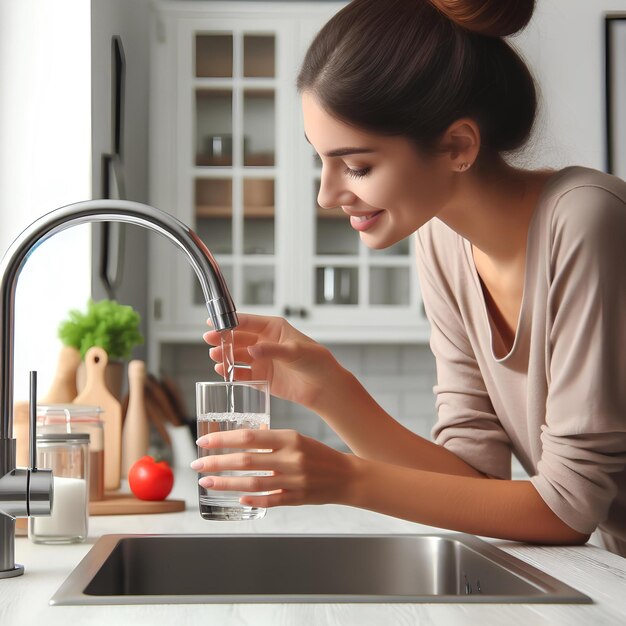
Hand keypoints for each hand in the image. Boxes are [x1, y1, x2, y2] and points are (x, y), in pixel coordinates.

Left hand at [191, 428, 359, 507]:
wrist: (346, 476)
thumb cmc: (318, 454)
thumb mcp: (297, 439)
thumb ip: (271, 441)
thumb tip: (239, 442)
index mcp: (290, 438)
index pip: (249, 436)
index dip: (223, 439)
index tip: (204, 441)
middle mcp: (291, 458)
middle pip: (246, 460)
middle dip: (216, 462)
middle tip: (197, 463)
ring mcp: (294, 480)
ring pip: (253, 484)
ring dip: (226, 483)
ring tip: (207, 482)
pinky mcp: (297, 498)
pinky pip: (270, 501)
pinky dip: (251, 501)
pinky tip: (237, 499)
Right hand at [204, 313, 342, 409]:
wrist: (325, 387)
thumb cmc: (316, 362)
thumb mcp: (295, 351)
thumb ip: (272, 350)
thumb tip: (252, 350)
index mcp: (274, 328)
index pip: (248, 322)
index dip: (230, 321)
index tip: (214, 322)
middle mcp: (266, 343)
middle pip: (238, 338)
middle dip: (223, 338)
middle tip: (209, 340)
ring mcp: (263, 360)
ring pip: (238, 356)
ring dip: (225, 355)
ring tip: (215, 357)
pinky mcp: (262, 377)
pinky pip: (242, 374)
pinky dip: (231, 373)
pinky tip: (222, 371)